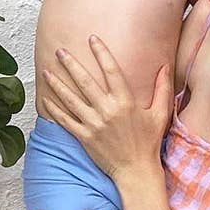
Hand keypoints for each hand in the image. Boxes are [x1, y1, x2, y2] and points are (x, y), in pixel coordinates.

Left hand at [38, 34, 172, 180]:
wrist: (136, 170)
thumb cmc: (148, 142)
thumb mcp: (160, 114)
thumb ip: (162, 89)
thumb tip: (165, 66)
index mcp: (125, 102)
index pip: (111, 70)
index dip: (101, 53)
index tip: (93, 39)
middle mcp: (107, 110)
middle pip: (85, 81)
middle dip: (71, 64)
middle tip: (60, 50)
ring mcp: (93, 124)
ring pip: (71, 99)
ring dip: (57, 84)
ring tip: (46, 71)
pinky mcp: (84, 137)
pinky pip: (65, 120)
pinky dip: (54, 109)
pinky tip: (45, 98)